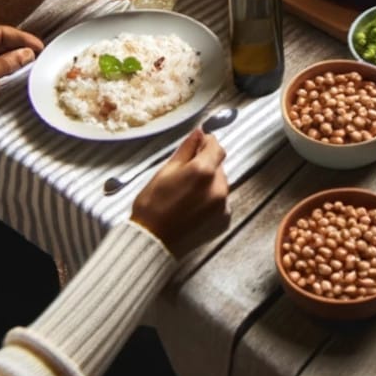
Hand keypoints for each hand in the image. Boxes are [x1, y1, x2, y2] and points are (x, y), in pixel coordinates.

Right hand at [131, 128, 229, 255]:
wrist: (152, 242)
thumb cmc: (152, 206)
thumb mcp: (165, 171)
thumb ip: (186, 150)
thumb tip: (199, 132)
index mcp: (203, 171)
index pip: (216, 147)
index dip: (207, 143)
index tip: (198, 145)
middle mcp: (219, 188)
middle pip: (218, 167)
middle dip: (206, 166)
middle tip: (185, 175)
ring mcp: (223, 206)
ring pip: (220, 185)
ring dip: (209, 184)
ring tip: (187, 194)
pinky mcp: (223, 221)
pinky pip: (221, 203)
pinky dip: (211, 202)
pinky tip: (193, 208)